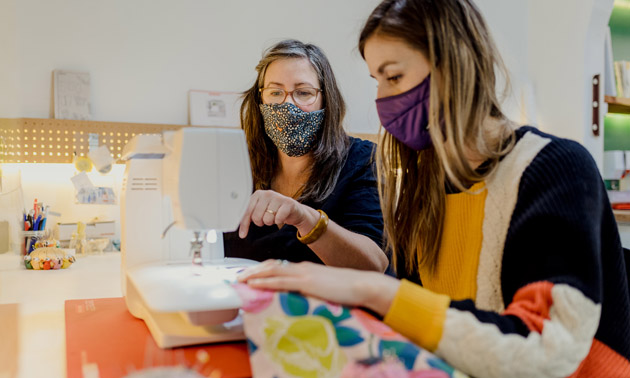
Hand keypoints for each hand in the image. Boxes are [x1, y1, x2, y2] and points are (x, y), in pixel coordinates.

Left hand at [236, 260, 400, 315]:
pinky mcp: (307, 281)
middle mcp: (302, 268)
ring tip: (241, 279)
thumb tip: (299, 298)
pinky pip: (281, 280)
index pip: (279, 266)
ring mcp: (304, 273)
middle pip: (272, 265)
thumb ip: (310, 290)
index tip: (251, 274)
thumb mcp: (323, 288)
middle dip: (253, 270)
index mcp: (306, 269)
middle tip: (239, 276)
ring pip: (273, 270)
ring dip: (254, 274)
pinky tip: (256, 284)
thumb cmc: (346, 289)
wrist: (361, 284)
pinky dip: (266, 281)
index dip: (263, 269)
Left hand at [238, 190, 317, 237]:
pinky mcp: (288, 203)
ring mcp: (278, 197)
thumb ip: (249, 217)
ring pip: (267, 219)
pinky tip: (281, 217)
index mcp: (257, 194)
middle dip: (261, 222)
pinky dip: (279, 221)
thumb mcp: (260, 211)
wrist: (294, 210)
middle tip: (266, 218)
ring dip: (271, 222)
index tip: (242, 234)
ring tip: (275, 216)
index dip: (244, 224)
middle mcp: (267, 193)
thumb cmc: (275, 210)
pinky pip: (278, 219)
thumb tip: (241, 232)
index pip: (247, 211)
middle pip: (256, 217)